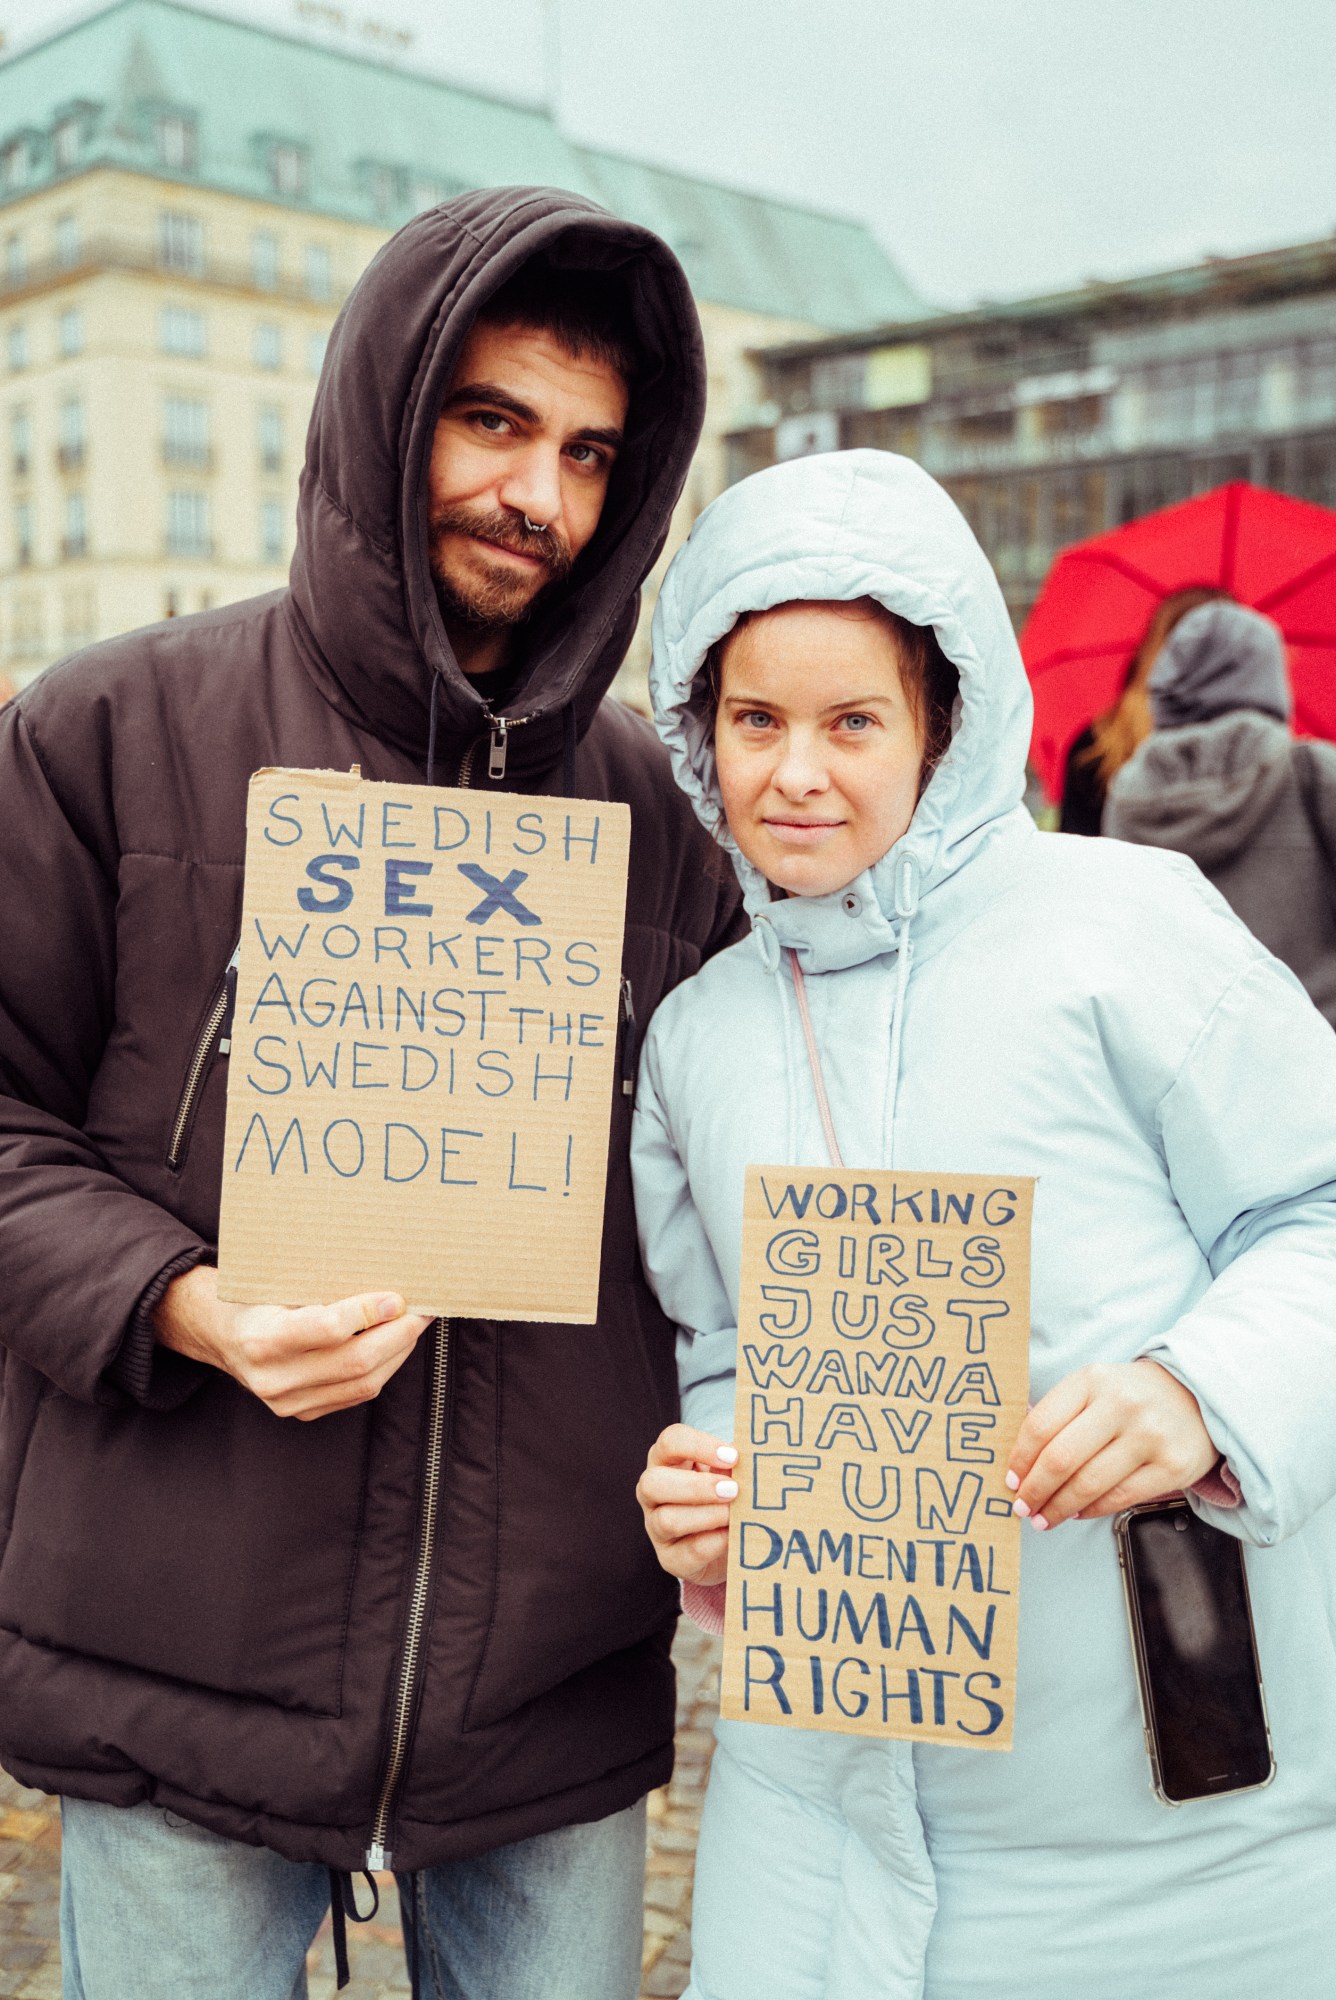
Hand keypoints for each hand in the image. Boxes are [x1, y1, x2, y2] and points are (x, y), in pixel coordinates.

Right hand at [154, 1266, 433, 1420]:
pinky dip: (385, 1368)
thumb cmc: (256, 1299)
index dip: (368, 1313)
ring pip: (363, 1383)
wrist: (223, 1337)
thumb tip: (382, 1276)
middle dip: (398, 1334)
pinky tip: (395, 1345)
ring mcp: (288, 1402)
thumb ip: (321, 1286)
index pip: (327, 1329)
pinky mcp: (304, 1413)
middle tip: (422, 1310)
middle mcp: (273, 1377)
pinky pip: (357, 1394)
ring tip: (415, 1325)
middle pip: (355, 1361)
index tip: (396, 1297)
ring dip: (398, 1352)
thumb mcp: (276, 1283)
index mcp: (262, 1338)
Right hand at [637, 1424, 739, 1587]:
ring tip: (734, 1514)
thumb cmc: (728, 1497)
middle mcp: (653, 1493)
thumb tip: (754, 1456)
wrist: (730, 1544)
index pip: (670, 1441)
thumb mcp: (731, 1474)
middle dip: (696, 1486)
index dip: (699, 1446)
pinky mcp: (671, 1559)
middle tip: (733, 1490)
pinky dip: (715, 1542)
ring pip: (666, 1520)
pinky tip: (733, 1536)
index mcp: (667, 1461)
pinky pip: (687, 1551)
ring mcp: (656, 1528)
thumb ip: (735, 1465)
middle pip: (652, 1482)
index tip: (733, 1457)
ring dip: (707, 1515)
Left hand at [1006, 1359, 1218, 1530]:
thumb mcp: (1094, 1386)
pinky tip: (1078, 1512)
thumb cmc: (1132, 1395)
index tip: (1011, 1480)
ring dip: (1059, 1508)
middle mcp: (1120, 1404)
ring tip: (1044, 1518)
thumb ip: (1060, 1412)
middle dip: (1035, 1491)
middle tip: (1023, 1508)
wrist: (1198, 1395)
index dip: (1020, 1459)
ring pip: (1089, 1483)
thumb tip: (1020, 1457)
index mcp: (1092, 1380)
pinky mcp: (1172, 1466)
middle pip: (1061, 1458)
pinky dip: (1091, 1510)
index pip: (1041, 1425)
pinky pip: (1120, 1498)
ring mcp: (1149, 1436)